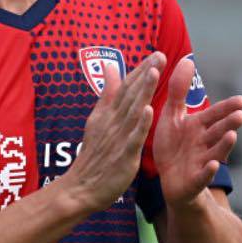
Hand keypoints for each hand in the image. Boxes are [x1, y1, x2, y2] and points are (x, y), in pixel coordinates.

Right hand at [63, 52, 162, 213]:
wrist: (81, 188)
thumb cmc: (94, 155)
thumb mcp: (97, 119)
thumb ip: (107, 94)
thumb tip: (109, 66)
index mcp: (108, 113)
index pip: (126, 88)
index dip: (140, 70)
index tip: (156, 54)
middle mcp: (113, 122)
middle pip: (131, 95)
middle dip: (145, 74)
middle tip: (160, 55)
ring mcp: (118, 138)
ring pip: (133, 111)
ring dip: (143, 91)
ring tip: (154, 73)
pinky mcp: (123, 156)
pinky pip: (133, 138)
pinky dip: (140, 125)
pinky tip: (148, 111)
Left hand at [153, 58, 241, 209]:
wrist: (168, 180)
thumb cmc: (173, 146)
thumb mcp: (172, 116)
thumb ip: (179, 90)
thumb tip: (187, 59)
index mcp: (199, 127)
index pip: (215, 115)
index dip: (227, 109)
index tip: (241, 100)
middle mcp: (203, 144)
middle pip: (218, 132)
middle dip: (229, 124)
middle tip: (241, 115)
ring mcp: (200, 162)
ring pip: (215, 152)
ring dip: (224, 145)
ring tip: (233, 136)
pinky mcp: (193, 180)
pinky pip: (202, 176)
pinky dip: (208, 171)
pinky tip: (213, 165)